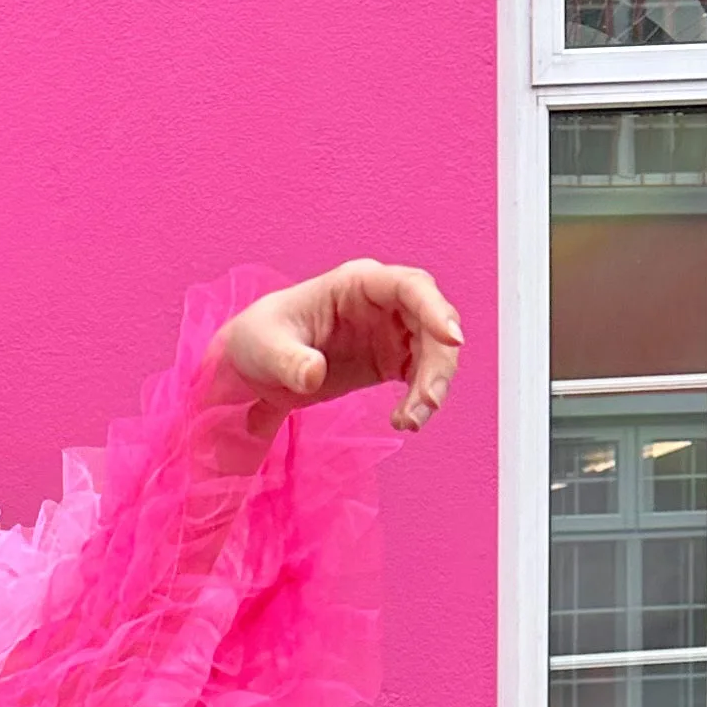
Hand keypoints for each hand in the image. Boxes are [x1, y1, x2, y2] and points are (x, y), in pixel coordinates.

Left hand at [215, 260, 463, 431]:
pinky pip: (421, 377)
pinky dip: (420, 400)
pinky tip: (404, 422)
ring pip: (433, 353)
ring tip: (410, 422)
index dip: (436, 309)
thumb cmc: (258, 340)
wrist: (253, 367)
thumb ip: (289, 361)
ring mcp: (390, 331)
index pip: (410, 286)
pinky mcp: (390, 361)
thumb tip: (313, 375)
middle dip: (439, 362)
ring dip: (431, 387)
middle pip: (433, 322)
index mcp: (357, 284)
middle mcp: (382, 303)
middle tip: (427, 401)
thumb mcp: (265, 348)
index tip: (453, 339)